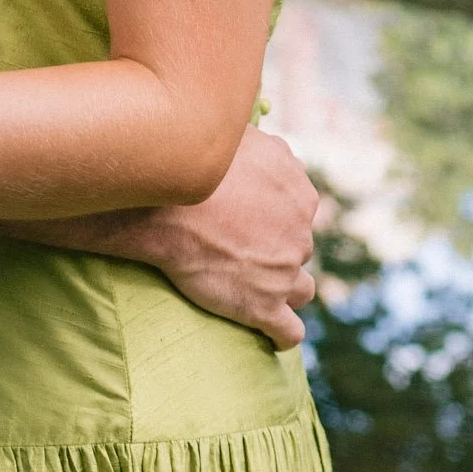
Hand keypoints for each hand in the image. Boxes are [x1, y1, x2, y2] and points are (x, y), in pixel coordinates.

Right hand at [130, 127, 318, 347]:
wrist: (168, 205)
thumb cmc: (200, 166)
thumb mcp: (245, 138)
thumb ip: (270, 151)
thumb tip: (277, 154)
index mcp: (301, 195)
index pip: (302, 210)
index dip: (276, 215)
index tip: (252, 217)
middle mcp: (301, 235)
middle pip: (299, 247)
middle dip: (278, 249)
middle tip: (242, 247)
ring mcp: (285, 274)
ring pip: (303, 289)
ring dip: (287, 288)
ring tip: (260, 287)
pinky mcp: (265, 308)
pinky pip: (289, 332)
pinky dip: (282, 333)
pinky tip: (269, 331)